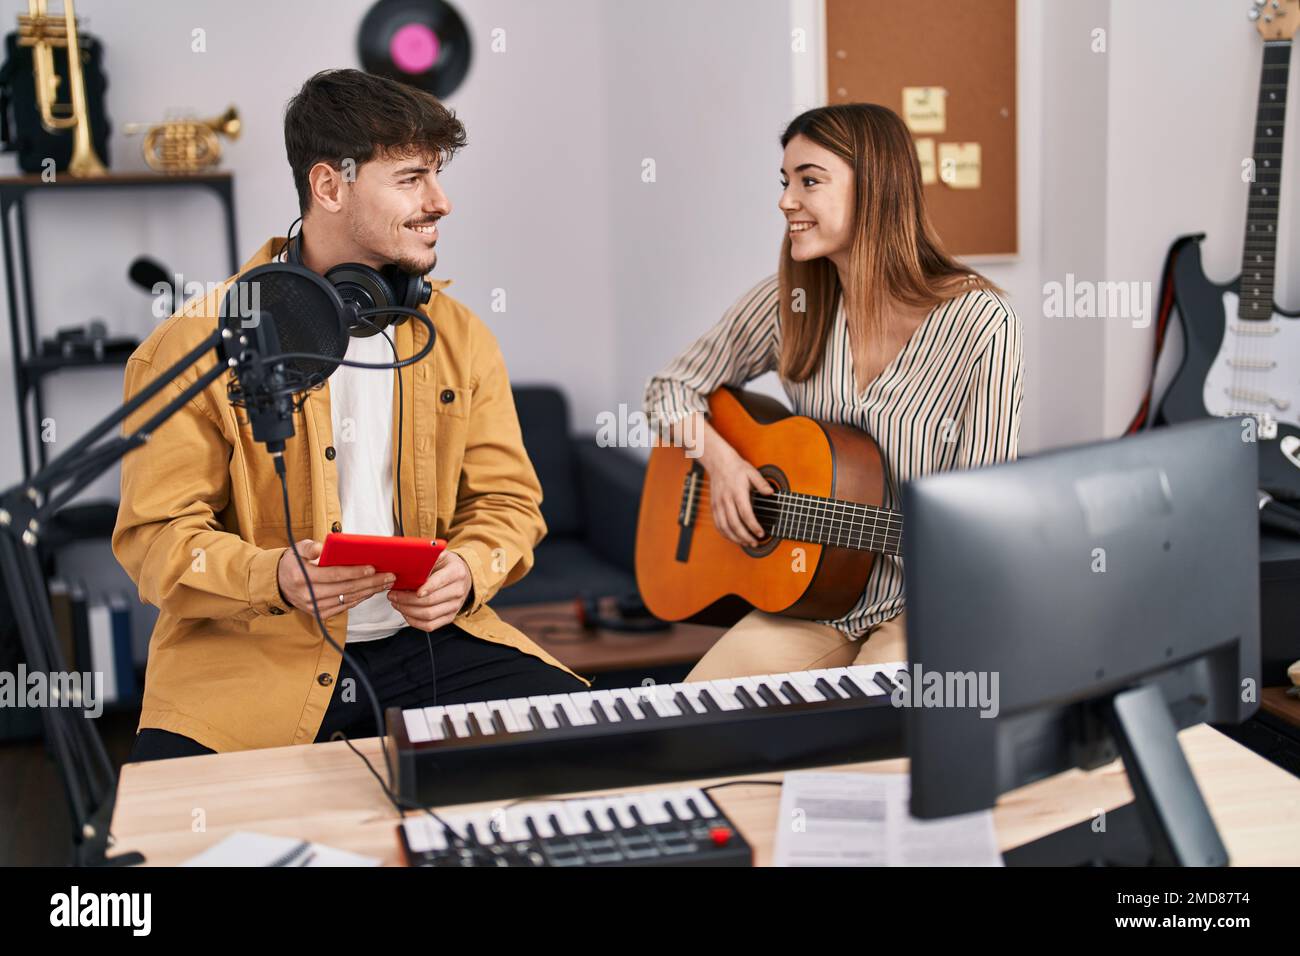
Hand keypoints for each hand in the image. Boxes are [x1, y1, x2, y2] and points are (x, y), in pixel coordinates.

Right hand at [276, 539, 395, 619]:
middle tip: (388, 576)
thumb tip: (321, 548)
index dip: (355, 572)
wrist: (279, 584)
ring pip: (347, 599)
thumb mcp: (296, 549)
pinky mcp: (319, 614)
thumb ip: (308, 547)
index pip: (334, 575)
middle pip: (345, 589)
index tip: (372, 568)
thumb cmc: (293, 563)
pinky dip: (359, 599)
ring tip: (385, 583)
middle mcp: (308, 595)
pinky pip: (344, 607)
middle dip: (370, 582)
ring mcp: (314, 607)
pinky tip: (371, 591)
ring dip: (369, 591)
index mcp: (302, 577)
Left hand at [387, 550, 472, 631]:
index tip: (414, 591)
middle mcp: (458, 590)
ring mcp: (455, 606)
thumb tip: (409, 559)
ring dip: (407, 610)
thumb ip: (428, 557)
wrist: (463, 577)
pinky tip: (405, 612)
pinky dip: (414, 621)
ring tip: (396, 603)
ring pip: (428, 615)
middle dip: (406, 599)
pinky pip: (429, 625)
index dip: (427, 587)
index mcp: (456, 572)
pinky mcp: (449, 617)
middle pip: (430, 600)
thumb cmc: (447, 565)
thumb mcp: (440, 555)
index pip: (440, 581)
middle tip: (393, 595)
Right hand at [697, 420, 772, 547]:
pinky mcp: (714, 507)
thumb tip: (771, 493)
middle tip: (755, 542)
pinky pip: (718, 524)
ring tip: (746, 543)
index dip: (753, 526)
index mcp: (737, 492)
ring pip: (724, 527)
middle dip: (745, 536)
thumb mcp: (752, 472)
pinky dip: (725, 534)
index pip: (745, 514)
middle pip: (734, 524)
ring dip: (735, 538)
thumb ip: (762, 483)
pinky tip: (734, 538)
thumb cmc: (737, 468)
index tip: (761, 533)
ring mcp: (718, 504)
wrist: (718, 462)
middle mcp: (726, 500)